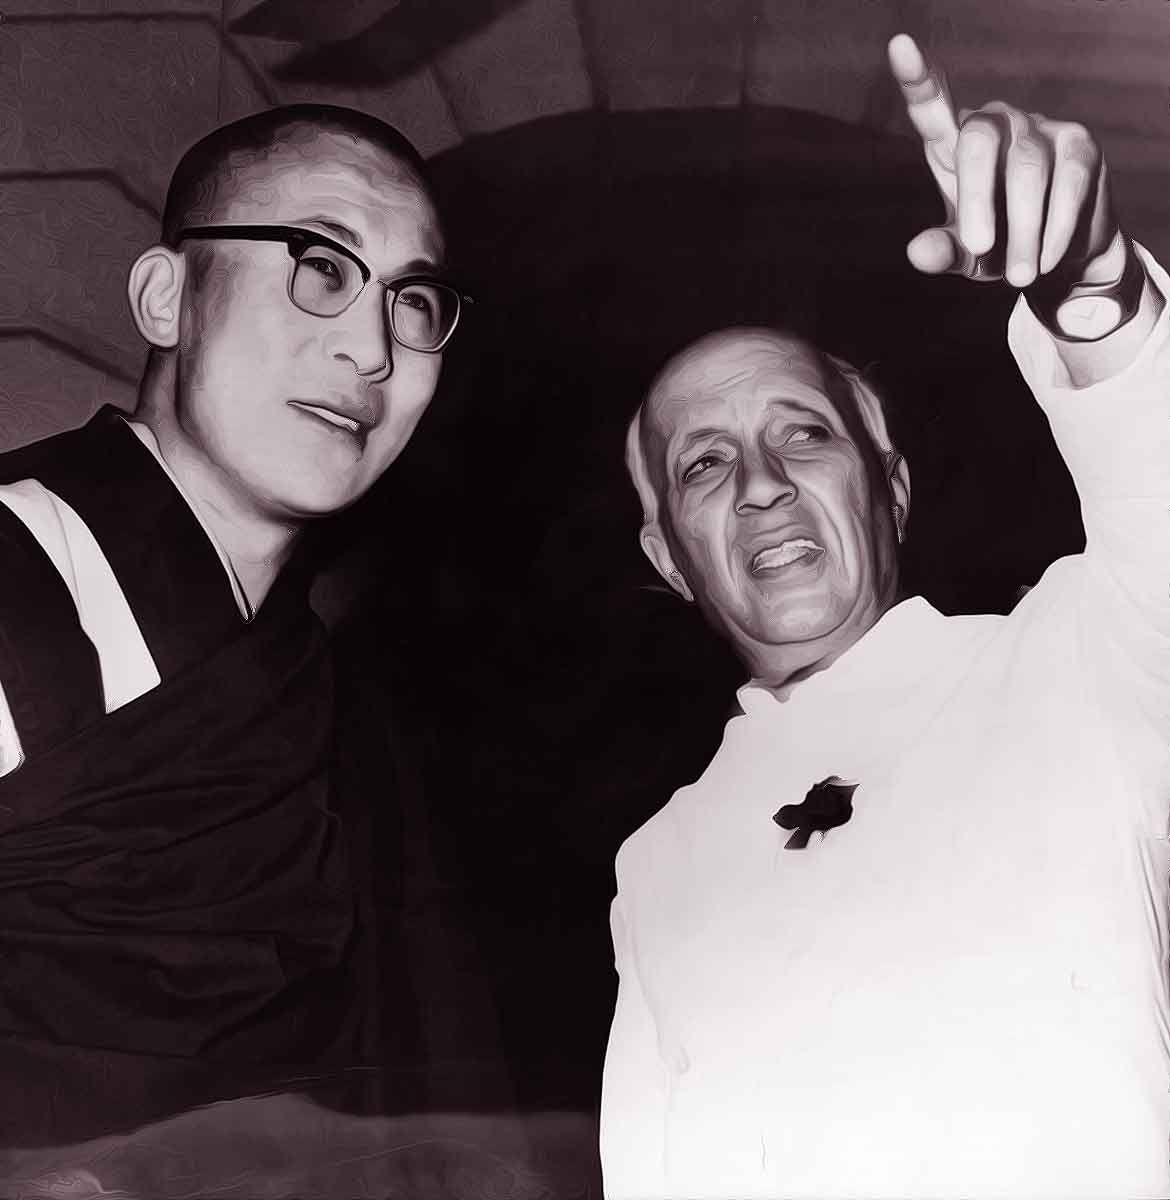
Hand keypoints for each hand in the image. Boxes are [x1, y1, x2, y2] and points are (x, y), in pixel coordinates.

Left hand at [888, 33, 1139, 339]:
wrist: (1058, 261)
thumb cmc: (997, 248)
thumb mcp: (964, 255)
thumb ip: (942, 252)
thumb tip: (918, 252)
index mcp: (953, 144)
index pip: (931, 104)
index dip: (917, 77)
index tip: (899, 47)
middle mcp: (995, 123)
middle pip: (979, 139)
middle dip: (978, 199)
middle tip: (980, 248)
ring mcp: (1039, 129)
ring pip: (1026, 169)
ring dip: (1023, 229)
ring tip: (1020, 275)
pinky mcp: (1079, 145)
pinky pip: (1066, 182)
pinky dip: (1054, 227)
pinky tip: (1045, 260)